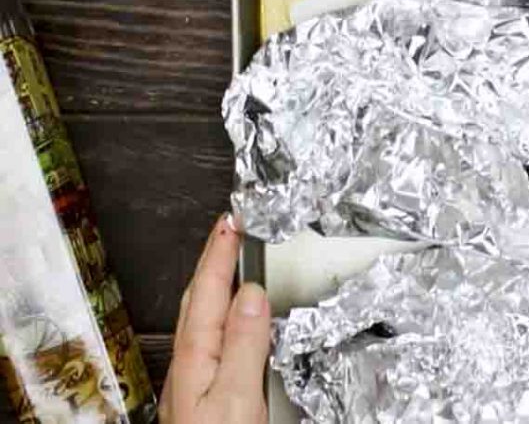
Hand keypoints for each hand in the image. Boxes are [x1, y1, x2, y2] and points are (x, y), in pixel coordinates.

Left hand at [159, 214, 270, 422]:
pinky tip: (230, 317)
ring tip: (226, 260)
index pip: (208, 290)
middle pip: (197, 297)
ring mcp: (193, 377)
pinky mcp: (202, 391)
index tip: (232, 219)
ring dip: (213, 283)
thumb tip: (252, 294)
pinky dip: (219, 311)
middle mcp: (190, 362)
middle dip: (212, 259)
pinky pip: (209, 334)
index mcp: (197, 355)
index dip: (220, 252)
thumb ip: (243, 343)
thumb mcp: (238, 396)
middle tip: (228, 228)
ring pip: (200, 315)